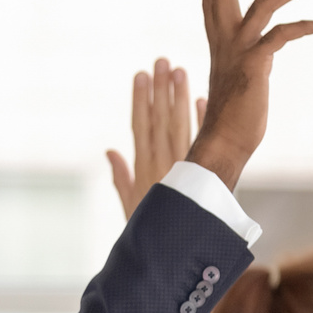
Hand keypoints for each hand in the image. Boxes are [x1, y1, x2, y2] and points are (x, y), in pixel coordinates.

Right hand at [105, 58, 203, 218]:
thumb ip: (122, 177)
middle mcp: (165, 163)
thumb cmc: (150, 230)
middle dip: (161, 89)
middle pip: (162, 119)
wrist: (179, 251)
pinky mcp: (203, 173)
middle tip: (162, 61)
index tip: (141, 74)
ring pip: (181, 125)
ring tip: (180, 70)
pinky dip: (202, 121)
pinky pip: (203, 142)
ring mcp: (185, 167)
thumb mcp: (131, 203)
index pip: (141, 125)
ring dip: (180, 97)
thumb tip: (110, 151)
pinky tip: (202, 99)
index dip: (141, 99)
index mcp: (146, 167)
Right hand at [185, 0, 312, 192]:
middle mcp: (225, 43)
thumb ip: (250, 61)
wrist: (224, 144)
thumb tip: (260, 57)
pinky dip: (301, 26)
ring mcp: (239, 52)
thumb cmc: (234, 119)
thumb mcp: (242, 80)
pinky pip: (279, 36)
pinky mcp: (255, 65)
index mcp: (220, 45)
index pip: (212, 1)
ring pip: (260, 6)